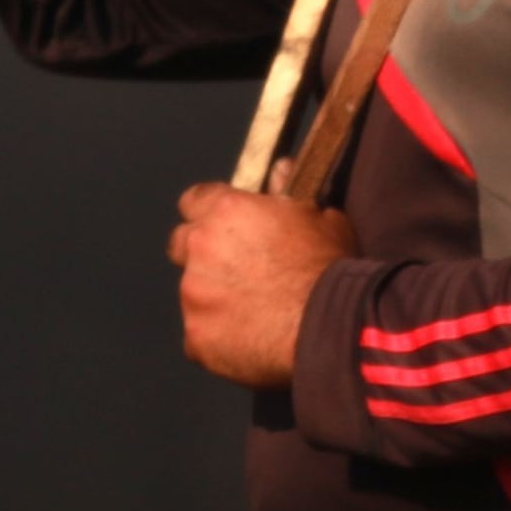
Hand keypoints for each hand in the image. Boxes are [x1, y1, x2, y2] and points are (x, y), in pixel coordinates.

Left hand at [167, 183, 354, 389]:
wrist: (330, 327)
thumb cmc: (330, 268)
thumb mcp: (322, 218)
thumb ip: (290, 193)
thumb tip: (279, 169)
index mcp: (227, 212)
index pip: (194, 200)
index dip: (208, 213)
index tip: (224, 226)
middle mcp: (200, 247)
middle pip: (180, 244)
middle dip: (201, 254)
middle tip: (235, 271)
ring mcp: (193, 295)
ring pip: (192, 293)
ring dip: (212, 298)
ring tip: (252, 313)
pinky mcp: (196, 337)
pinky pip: (198, 337)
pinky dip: (217, 338)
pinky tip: (248, 341)